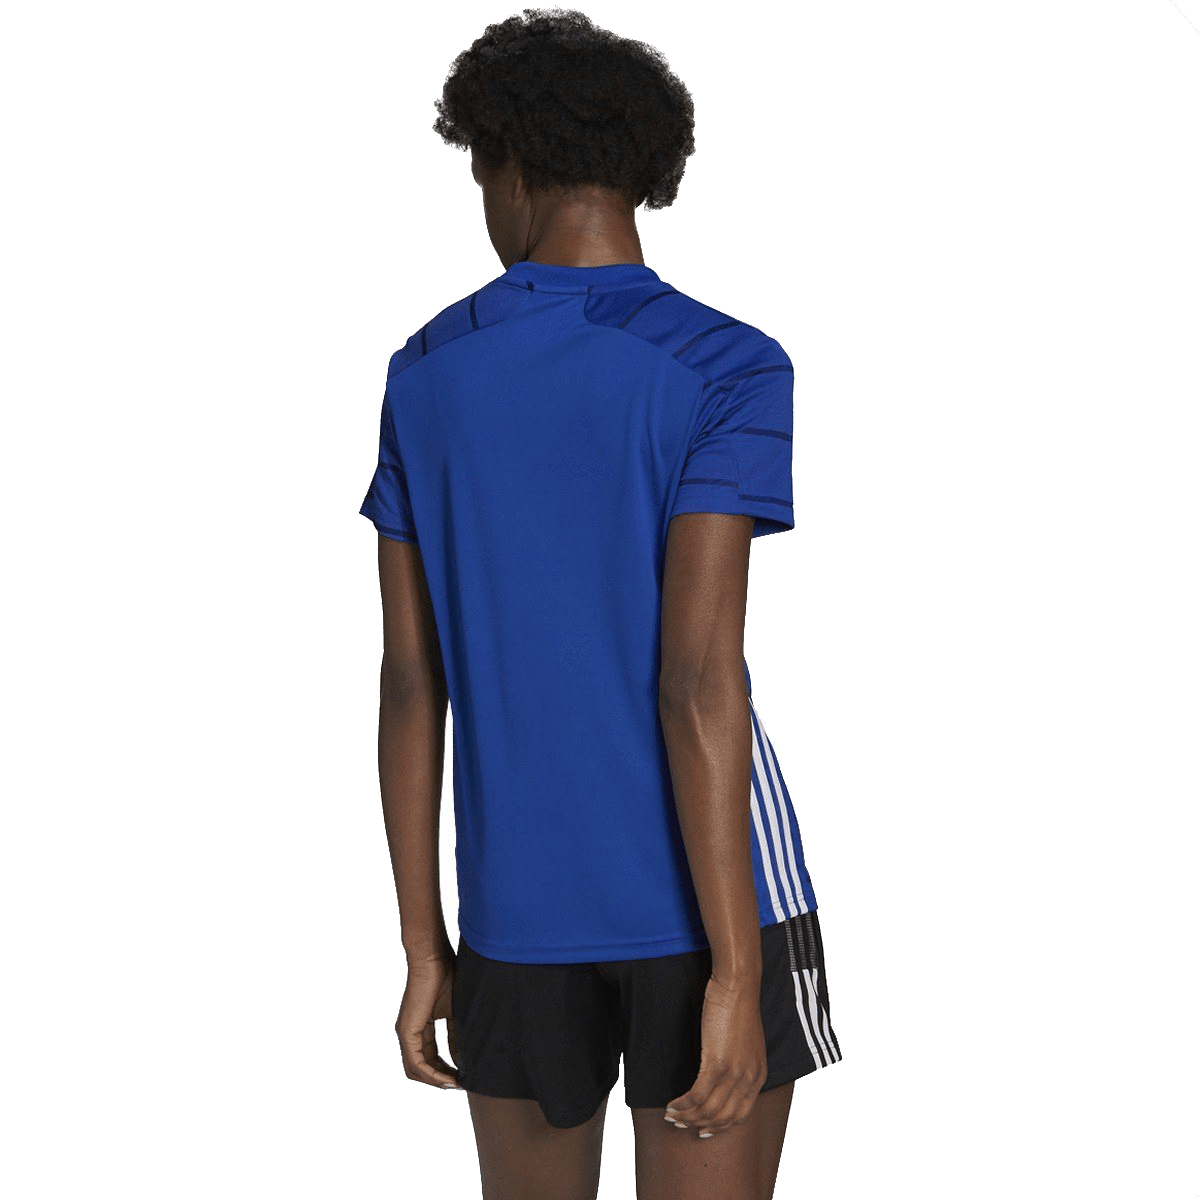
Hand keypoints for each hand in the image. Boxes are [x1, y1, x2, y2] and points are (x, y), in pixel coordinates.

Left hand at [396, 952, 462, 1090]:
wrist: (433, 958)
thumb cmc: (447, 976)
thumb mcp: (456, 1012)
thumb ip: (457, 1035)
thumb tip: (463, 1059)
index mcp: (421, 1026)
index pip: (431, 1057)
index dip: (447, 1069)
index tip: (465, 1075)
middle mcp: (410, 1032)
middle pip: (422, 1068)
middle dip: (442, 1078)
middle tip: (461, 1084)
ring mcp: (406, 1033)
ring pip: (416, 1070)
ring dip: (437, 1080)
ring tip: (457, 1084)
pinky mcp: (407, 1031)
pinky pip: (417, 1063)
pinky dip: (432, 1074)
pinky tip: (449, 1077)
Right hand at [664, 973, 766, 1137]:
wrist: (738, 985)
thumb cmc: (738, 1006)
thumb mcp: (747, 1041)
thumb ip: (741, 1062)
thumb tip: (724, 1075)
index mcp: (758, 1075)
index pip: (741, 1114)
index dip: (721, 1126)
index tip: (704, 1129)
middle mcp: (748, 1079)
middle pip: (723, 1117)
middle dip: (701, 1126)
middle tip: (683, 1127)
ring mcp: (733, 1073)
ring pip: (708, 1110)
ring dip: (687, 1117)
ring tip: (672, 1117)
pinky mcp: (716, 1063)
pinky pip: (697, 1095)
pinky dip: (682, 1104)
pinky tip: (671, 1105)